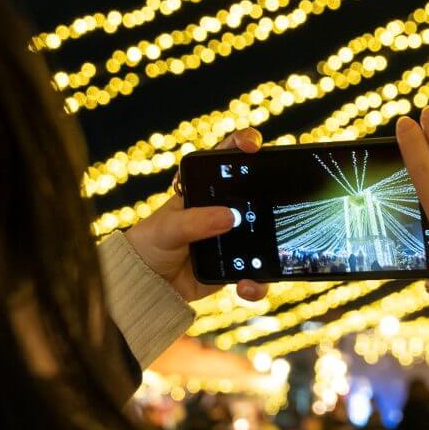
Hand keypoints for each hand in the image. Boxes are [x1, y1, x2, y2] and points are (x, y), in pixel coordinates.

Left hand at [125, 127, 268, 302]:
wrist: (146, 285)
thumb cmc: (150, 245)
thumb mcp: (167, 229)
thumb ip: (194, 222)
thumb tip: (229, 217)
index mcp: (204, 188)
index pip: (226, 157)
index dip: (241, 144)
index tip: (251, 146)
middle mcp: (223, 208)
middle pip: (256, 192)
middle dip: (273, 191)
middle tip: (282, 193)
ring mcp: (233, 236)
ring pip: (264, 234)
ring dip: (272, 244)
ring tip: (266, 255)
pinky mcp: (237, 265)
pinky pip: (256, 272)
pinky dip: (257, 282)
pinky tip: (247, 286)